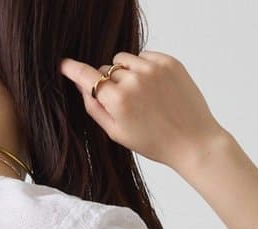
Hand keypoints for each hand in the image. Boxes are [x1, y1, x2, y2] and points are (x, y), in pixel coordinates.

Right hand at [58, 50, 224, 172]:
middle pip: (106, 70)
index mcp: (118, 101)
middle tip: (124, 103)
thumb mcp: (118, 134)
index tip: (64, 64)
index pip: (88, 77)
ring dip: (125, 72)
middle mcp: (133, 81)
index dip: (73, 70)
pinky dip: (143, 68)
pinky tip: (154, 88)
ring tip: (140, 94)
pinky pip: (144, 56)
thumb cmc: (154, 142)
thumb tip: (82, 87)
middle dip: (108, 82)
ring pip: (124, 60)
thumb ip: (95, 109)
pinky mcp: (168, 62)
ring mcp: (152, 69)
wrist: (192, 140)